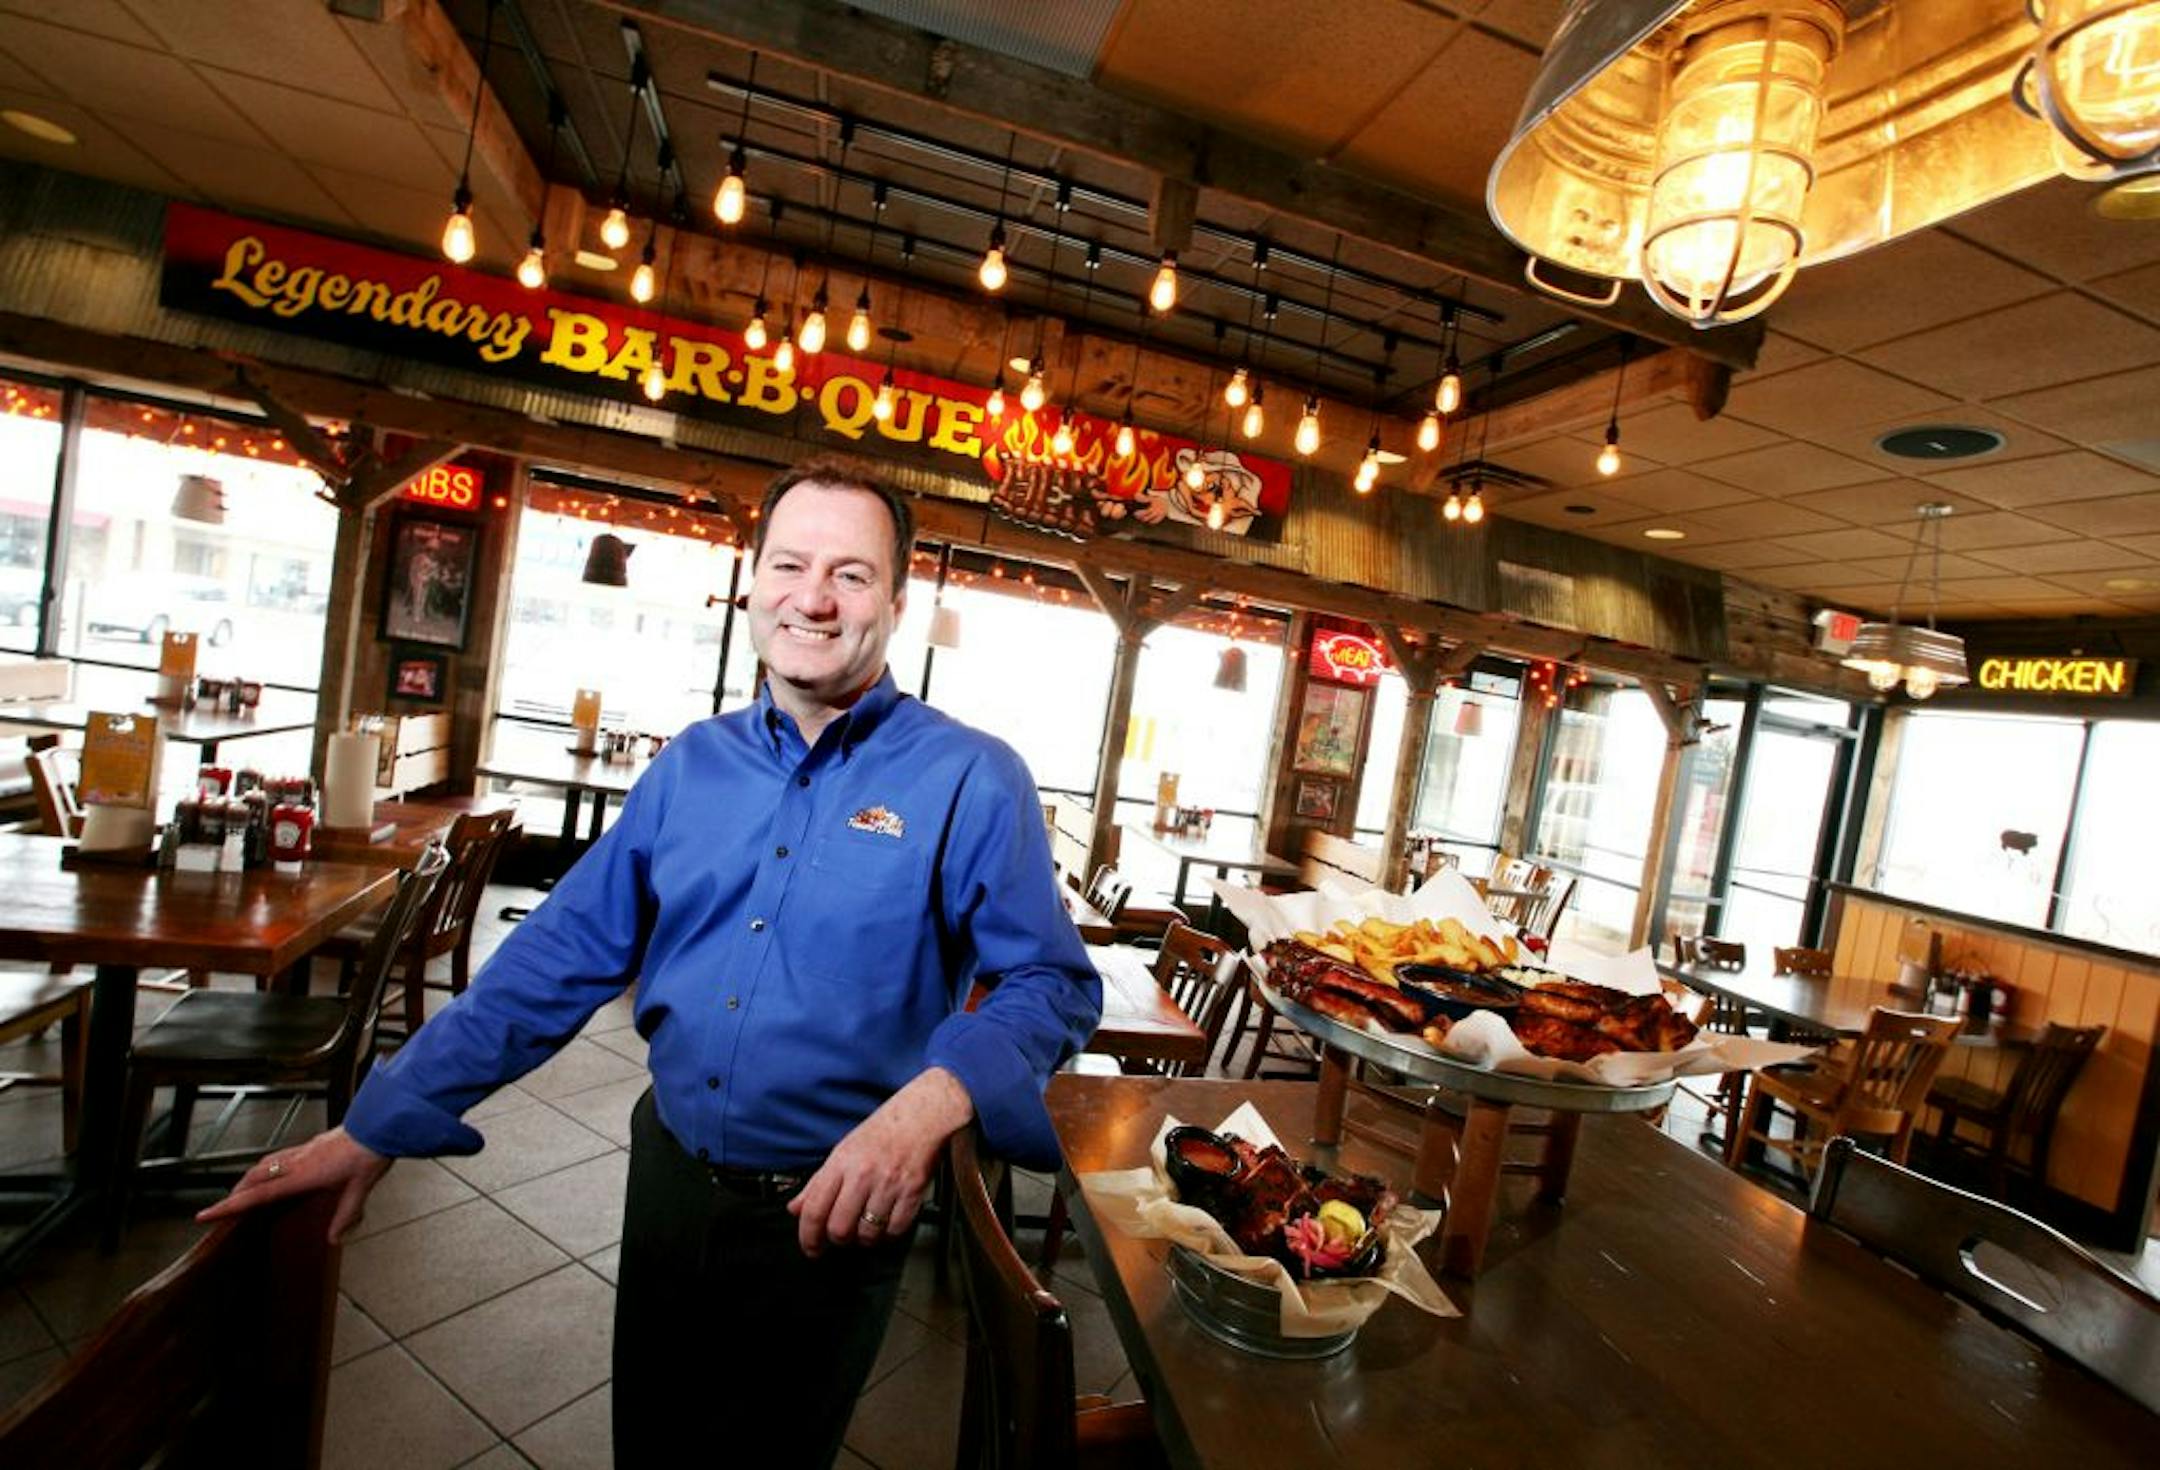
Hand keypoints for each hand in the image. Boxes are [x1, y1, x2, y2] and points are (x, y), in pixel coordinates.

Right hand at [196, 1126, 391, 1243]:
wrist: (378, 1125)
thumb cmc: (369, 1155)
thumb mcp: (359, 1190)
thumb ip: (345, 1216)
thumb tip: (334, 1240)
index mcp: (302, 1175)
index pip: (257, 1194)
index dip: (230, 1206)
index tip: (205, 1215)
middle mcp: (296, 1162)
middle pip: (253, 1179)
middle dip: (232, 1194)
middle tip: (218, 1210)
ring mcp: (301, 1151)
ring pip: (263, 1165)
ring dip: (247, 1180)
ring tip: (240, 1194)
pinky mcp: (309, 1145)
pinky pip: (278, 1157)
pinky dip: (266, 1167)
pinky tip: (271, 1172)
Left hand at [788, 1067, 972, 1256]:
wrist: (923, 1115)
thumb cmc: (882, 1131)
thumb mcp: (843, 1151)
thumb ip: (818, 1183)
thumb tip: (795, 1208)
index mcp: (841, 1162)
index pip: (814, 1209)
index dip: (808, 1237)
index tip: (811, 1248)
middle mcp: (863, 1174)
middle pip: (839, 1228)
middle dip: (838, 1239)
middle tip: (842, 1233)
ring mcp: (889, 1184)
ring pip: (867, 1234)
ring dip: (865, 1237)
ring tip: (867, 1225)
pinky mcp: (913, 1192)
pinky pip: (895, 1230)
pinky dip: (889, 1233)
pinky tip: (887, 1220)